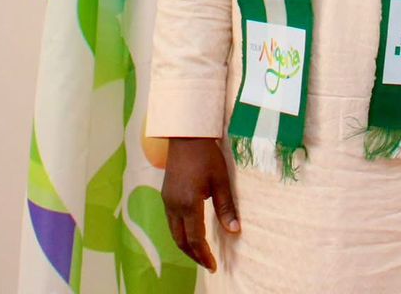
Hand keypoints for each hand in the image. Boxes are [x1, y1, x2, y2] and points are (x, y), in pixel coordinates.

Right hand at [160, 136, 239, 271]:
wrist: (186, 134)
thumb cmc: (206, 155)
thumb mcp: (220, 180)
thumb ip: (226, 207)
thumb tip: (235, 230)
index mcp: (188, 204)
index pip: (195, 239)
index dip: (204, 255)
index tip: (214, 266)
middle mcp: (174, 205)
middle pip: (181, 241)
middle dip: (194, 255)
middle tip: (207, 263)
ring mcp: (167, 200)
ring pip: (174, 232)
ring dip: (186, 245)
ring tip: (200, 252)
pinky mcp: (165, 194)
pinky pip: (171, 221)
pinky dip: (180, 232)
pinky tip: (190, 232)